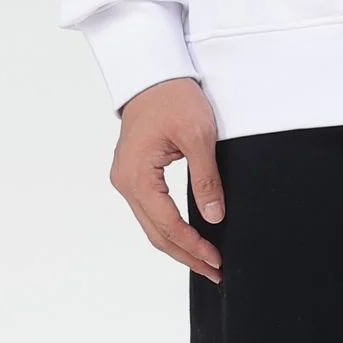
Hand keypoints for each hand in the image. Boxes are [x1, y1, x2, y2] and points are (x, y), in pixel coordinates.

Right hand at [108, 77, 224, 283]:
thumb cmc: (173, 97)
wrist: (152, 72)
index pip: (167, 225)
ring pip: (152, 224)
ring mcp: (126, 179)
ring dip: (177, 244)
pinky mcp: (134, 173)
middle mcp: (125, 183)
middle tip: (215, 271)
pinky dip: (169, 227)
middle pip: (156, 233)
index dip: (193, 246)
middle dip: (186, 255)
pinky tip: (187, 236)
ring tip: (205, 260)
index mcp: (137, 177)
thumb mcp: (198, 135)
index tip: (216, 259)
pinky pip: (150, 210)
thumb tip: (214, 216)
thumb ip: (206, 178)